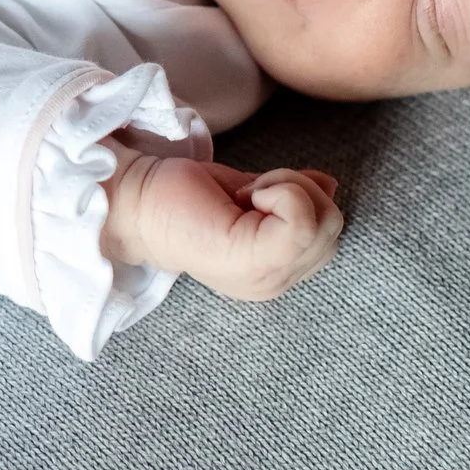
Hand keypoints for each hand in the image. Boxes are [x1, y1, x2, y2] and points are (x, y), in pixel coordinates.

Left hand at [98, 153, 342, 300]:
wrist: (137, 201)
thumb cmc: (185, 197)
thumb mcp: (253, 194)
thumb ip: (292, 198)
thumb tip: (329, 185)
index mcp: (276, 273)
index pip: (331, 234)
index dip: (303, 199)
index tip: (258, 195)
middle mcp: (274, 284)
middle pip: (332, 227)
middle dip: (300, 191)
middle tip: (251, 193)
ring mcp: (264, 278)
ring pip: (322, 220)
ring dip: (288, 188)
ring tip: (246, 196)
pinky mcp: (249, 260)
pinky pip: (300, 220)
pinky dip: (282, 191)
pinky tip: (244, 195)